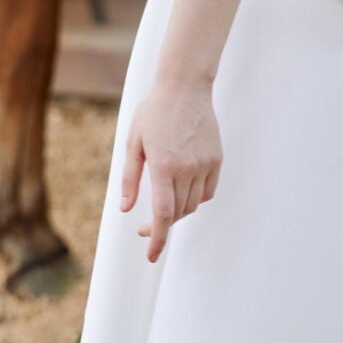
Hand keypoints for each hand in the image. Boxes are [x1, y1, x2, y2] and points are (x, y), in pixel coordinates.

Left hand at [119, 76, 221, 261]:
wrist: (185, 87)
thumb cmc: (154, 112)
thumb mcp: (133, 143)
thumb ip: (130, 179)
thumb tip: (126, 208)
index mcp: (163, 166)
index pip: (163, 214)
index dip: (157, 239)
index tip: (151, 255)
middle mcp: (187, 168)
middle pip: (177, 213)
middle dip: (161, 224)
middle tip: (145, 225)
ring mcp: (205, 164)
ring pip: (192, 204)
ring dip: (177, 211)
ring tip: (163, 201)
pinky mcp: (216, 160)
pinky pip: (207, 191)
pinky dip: (194, 198)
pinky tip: (182, 190)